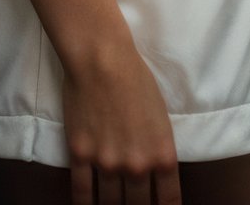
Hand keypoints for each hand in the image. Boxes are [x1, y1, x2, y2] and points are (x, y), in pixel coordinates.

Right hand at [61, 36, 181, 203]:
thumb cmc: (136, 78)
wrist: (102, 58)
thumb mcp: (161, 116)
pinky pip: (82, 192)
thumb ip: (157, 149)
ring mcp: (106, 162)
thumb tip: (153, 172)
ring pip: (110, 203)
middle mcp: (136, 166)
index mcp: (161, 155)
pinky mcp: (80, 154)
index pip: (168, 200)